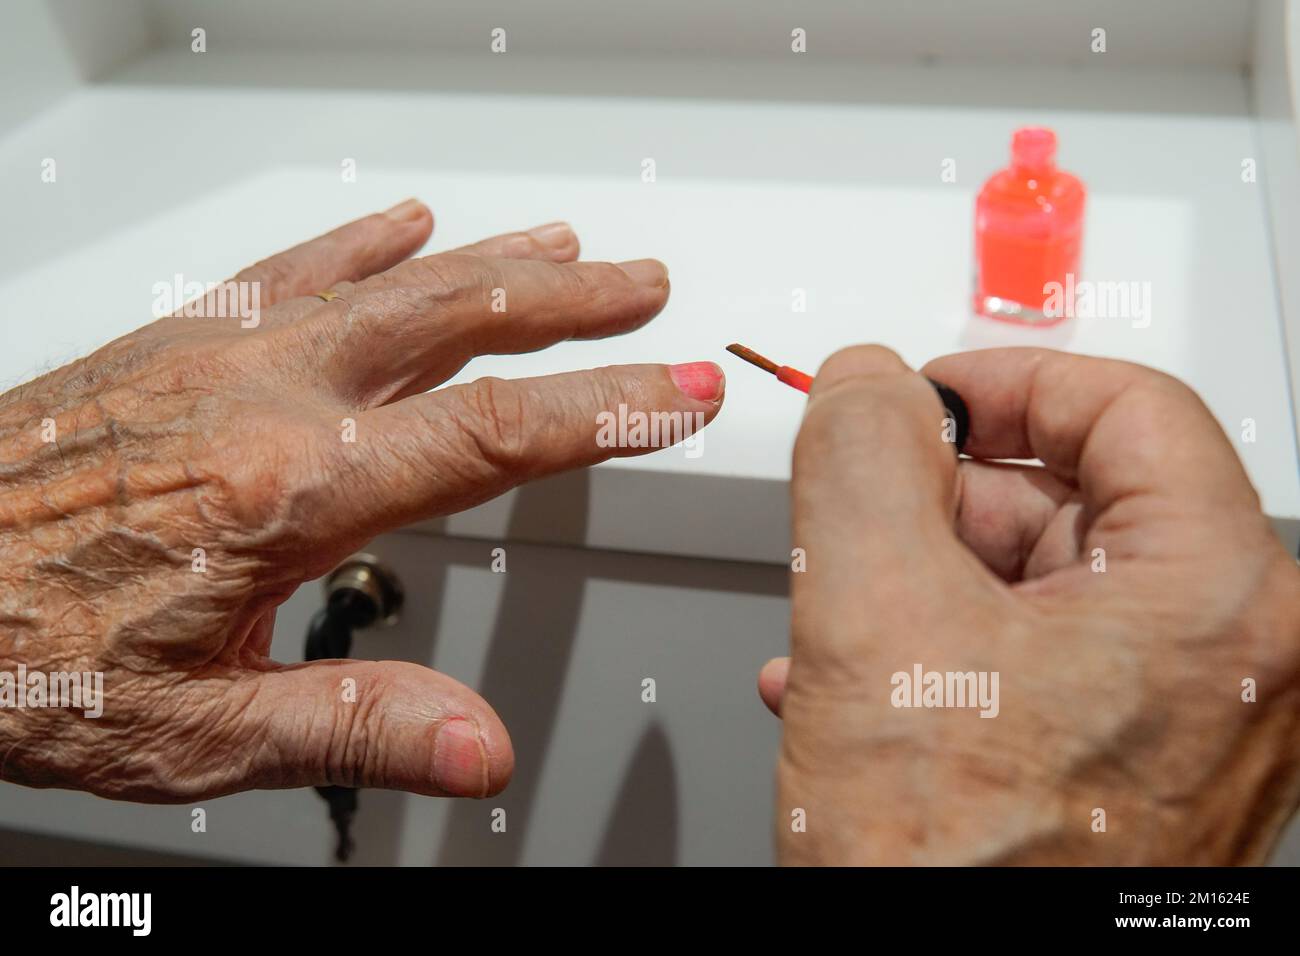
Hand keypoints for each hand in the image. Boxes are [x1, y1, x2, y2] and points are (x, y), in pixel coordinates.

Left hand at [0, 200, 723, 801]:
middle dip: (571, 308)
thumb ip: (353, 727)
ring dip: (493, 264)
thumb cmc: (16, 653)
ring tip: (566, 253)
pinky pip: (290, 267)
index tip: (677, 391)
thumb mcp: (195, 730)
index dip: (606, 410)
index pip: (492, 436)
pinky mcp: (176, 342)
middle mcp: (263, 399)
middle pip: (457, 324)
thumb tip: (475, 747)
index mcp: (287, 493)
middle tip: (646, 292)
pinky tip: (406, 222)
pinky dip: (362, 242)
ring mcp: (219, 355)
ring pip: (390, 282)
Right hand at [762, 346, 1298, 863]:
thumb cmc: (951, 871)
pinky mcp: (1138, 775)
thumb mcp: (871, 613)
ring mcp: (1192, 729)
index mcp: (1223, 605)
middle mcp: (1238, 669)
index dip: (1006, 379)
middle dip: (940, 504)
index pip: (1130, 406)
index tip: (925, 393)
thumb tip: (869, 381)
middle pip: (1080, 500)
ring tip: (839, 619)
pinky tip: (863, 682)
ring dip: (925, 584)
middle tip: (858, 517)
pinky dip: (948, 652)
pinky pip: (1045, 664)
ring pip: (1047, 586)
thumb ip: (863, 453)